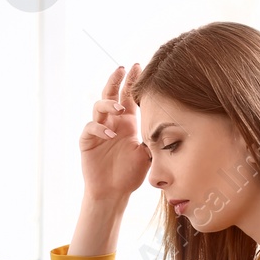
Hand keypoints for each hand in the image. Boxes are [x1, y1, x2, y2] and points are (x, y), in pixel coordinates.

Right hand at [79, 64, 149, 201]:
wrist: (113, 192)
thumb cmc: (131, 174)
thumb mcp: (148, 153)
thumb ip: (154, 138)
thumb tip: (172, 125)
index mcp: (128, 122)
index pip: (129, 97)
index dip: (132, 81)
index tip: (140, 66)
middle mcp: (112, 123)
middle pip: (111, 94)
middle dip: (116, 80)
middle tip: (122, 68)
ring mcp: (98, 131)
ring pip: (99, 107)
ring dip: (109, 105)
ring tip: (120, 109)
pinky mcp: (87, 141)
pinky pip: (90, 128)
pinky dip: (100, 129)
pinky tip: (110, 135)